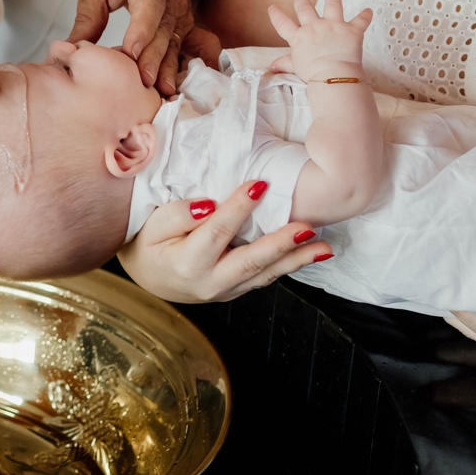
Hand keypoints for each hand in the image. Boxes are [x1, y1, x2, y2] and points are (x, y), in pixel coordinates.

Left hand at [69, 0, 211, 97]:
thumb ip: (88, 17)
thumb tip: (69, 51)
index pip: (149, 4)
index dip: (141, 28)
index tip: (131, 52)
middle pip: (162, 30)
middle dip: (153, 58)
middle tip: (142, 83)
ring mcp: (180, 11)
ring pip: (175, 42)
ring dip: (168, 68)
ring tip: (161, 94)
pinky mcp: (183, 24)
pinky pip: (184, 47)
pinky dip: (179, 67)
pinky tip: (174, 89)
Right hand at [117, 179, 332, 302]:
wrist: (150, 277)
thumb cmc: (150, 244)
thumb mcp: (152, 226)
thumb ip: (177, 215)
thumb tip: (208, 206)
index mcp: (186, 264)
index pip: (217, 231)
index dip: (238, 208)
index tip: (260, 184)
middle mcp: (210, 282)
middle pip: (251, 261)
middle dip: (281, 244)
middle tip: (306, 227)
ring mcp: (227, 291)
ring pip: (266, 274)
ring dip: (298, 260)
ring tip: (325, 248)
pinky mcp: (238, 290)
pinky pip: (266, 277)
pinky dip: (291, 265)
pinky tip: (313, 253)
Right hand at [267, 0, 371, 81]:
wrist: (332, 76)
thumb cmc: (313, 75)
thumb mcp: (295, 68)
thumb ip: (285, 64)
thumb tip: (273, 67)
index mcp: (299, 38)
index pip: (283, 24)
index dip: (276, 15)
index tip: (272, 8)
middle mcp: (314, 27)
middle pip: (305, 9)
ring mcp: (333, 26)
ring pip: (332, 3)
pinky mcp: (351, 30)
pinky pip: (361, 20)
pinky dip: (366, 16)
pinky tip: (369, 11)